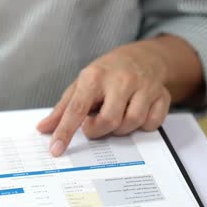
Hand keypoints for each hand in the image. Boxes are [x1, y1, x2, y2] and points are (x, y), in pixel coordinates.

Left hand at [37, 35, 202, 156]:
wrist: (143, 57)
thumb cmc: (106, 74)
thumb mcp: (81, 85)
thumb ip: (63, 109)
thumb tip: (43, 129)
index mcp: (94, 77)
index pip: (77, 108)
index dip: (65, 131)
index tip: (56, 149)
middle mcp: (121, 80)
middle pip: (108, 120)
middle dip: (98, 130)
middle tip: (95, 125)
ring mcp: (145, 86)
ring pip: (132, 123)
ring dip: (120, 129)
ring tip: (115, 117)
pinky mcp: (163, 95)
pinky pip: (152, 123)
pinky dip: (142, 126)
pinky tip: (135, 114)